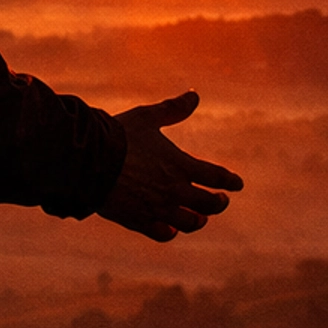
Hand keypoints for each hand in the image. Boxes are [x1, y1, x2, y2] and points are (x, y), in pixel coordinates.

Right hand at [97, 91, 242, 242]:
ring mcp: (157, 208)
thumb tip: (194, 94)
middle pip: (208, 204)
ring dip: (198, 220)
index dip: (230, 181)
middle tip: (221, 200)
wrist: (89, 161)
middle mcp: (173, 190)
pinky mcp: (138, 220)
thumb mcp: (147, 117)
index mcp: (180, 165)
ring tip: (200, 218)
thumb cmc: (119, 135)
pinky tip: (170, 229)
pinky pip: (161, 234)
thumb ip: (173, 109)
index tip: (238, 184)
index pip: (215, 177)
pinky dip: (169, 232)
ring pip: (189, 223)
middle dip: (218, 203)